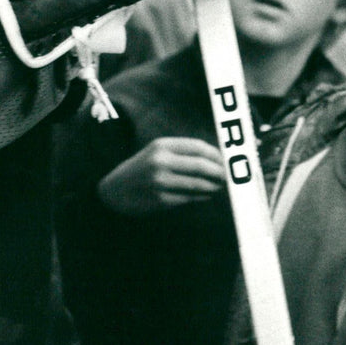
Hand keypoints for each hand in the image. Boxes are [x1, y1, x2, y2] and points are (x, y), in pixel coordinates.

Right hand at [97, 137, 225, 214]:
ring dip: (214, 186)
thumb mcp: (157, 152)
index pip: (198, 147)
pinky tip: (207, 194)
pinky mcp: (161, 199)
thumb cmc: (142, 168)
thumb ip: (182, 152)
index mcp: (162, 145)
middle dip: (219, 171)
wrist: (115, 190)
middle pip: (201, 165)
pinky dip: (202, 196)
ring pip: (198, 184)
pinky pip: (189, 198)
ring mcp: (160, 181)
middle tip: (229, 176)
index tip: (227, 160)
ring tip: (221, 185)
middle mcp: (161, 161)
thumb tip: (216, 159)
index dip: (216, 154)